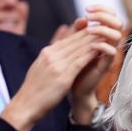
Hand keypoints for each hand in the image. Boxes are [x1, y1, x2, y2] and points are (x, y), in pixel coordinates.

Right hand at [1, 6, 121, 130]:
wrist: (26, 104)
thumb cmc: (35, 89)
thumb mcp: (41, 67)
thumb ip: (50, 56)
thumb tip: (55, 47)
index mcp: (46, 52)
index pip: (67, 38)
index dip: (82, 32)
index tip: (95, 27)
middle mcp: (51, 55)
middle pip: (74, 40)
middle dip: (90, 33)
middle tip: (104, 26)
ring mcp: (56, 64)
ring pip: (78, 48)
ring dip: (93, 41)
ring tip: (105, 34)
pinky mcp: (62, 76)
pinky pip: (79, 61)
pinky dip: (89, 54)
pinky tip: (100, 50)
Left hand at [68, 6, 123, 119]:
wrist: (74, 89)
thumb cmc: (73, 67)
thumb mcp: (72, 46)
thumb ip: (77, 33)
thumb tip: (81, 18)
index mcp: (102, 37)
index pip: (110, 18)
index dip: (102, 10)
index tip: (87, 9)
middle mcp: (108, 44)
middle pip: (118, 23)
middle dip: (104, 16)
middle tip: (89, 17)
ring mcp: (108, 55)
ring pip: (117, 36)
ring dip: (103, 30)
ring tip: (89, 31)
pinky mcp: (106, 66)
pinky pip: (112, 53)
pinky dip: (103, 46)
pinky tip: (92, 45)